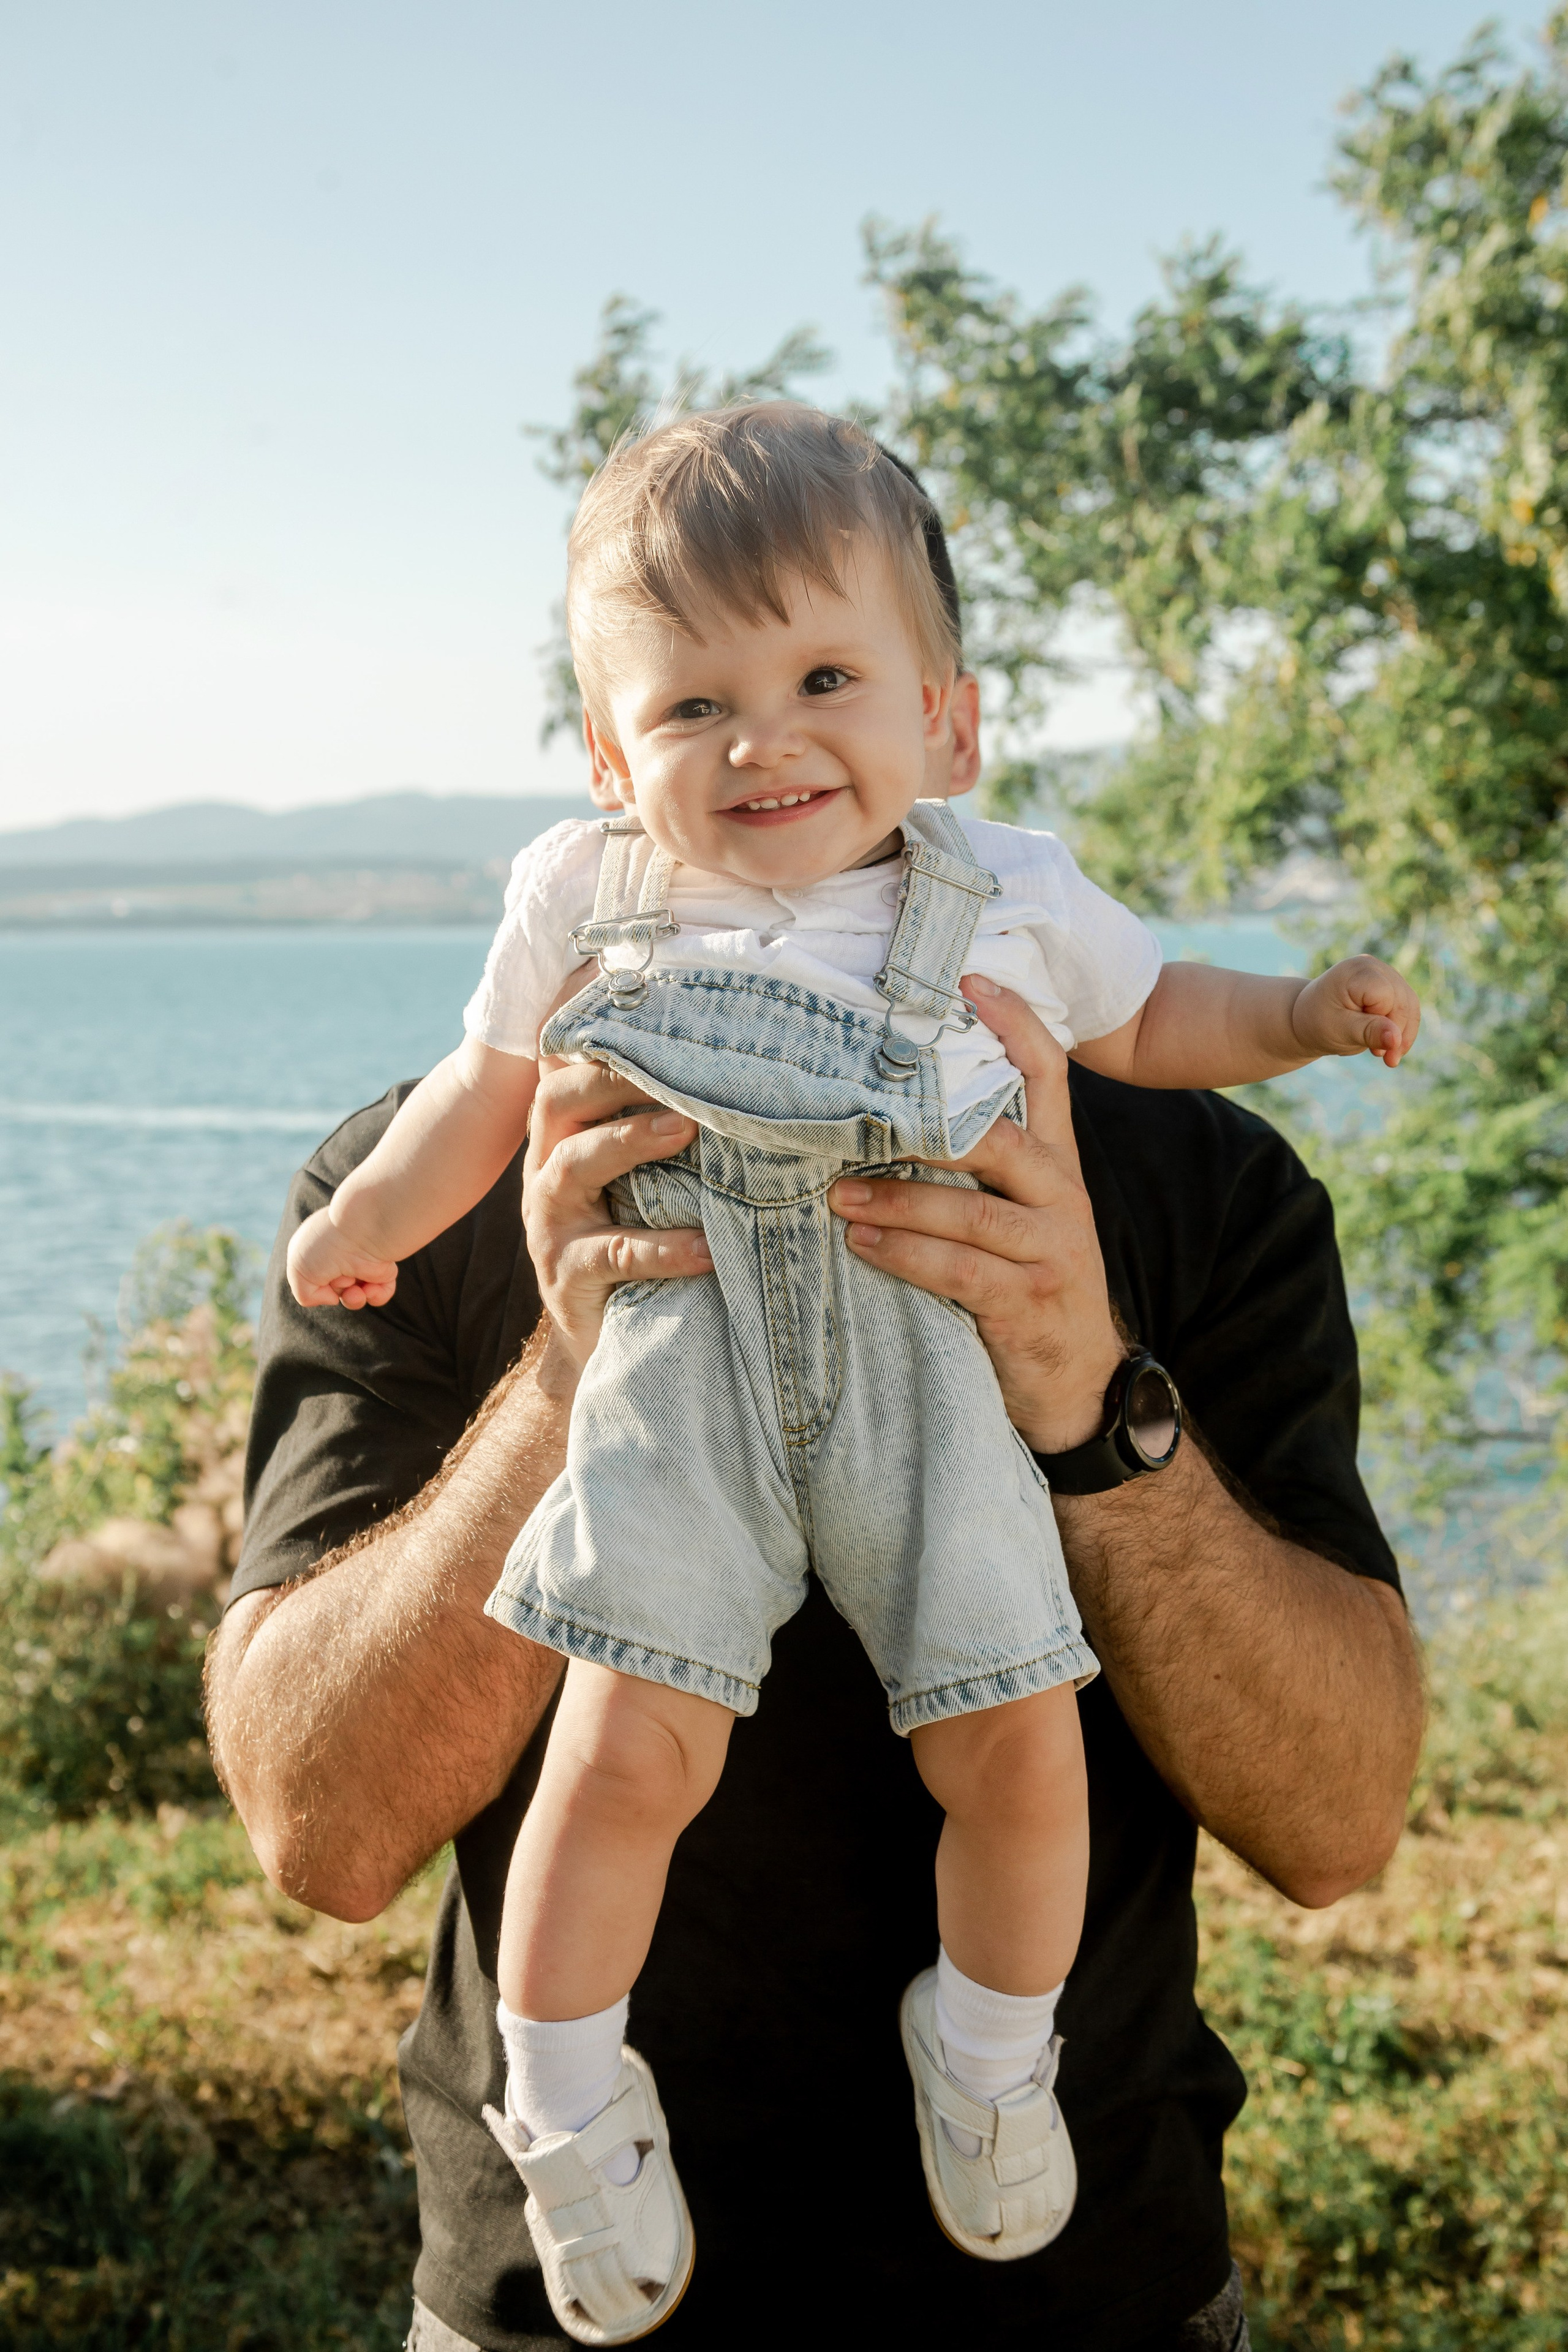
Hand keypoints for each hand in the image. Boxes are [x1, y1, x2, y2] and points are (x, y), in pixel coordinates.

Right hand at [286, 1205, 398, 1310]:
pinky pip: (378, 1295)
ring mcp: (361, 1264)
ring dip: (353, 1299)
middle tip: (338, 1275)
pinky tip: (370, 1288)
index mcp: (317, 1250)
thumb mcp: (298, 1271)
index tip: (315, 1269)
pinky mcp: (383, 1270)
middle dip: (334, 1290)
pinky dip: (374, 1296)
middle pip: (334, 1290)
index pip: (312, 1277)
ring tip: (354, 1289)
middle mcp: (340, 1257)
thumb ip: (306, 1294)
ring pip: (355, 1297)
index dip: (312, 1281)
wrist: (362, 1233)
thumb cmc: (326, 1247)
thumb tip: (333, 1299)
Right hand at [524, 1058, 712, 1375]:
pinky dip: (665, 1247)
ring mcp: (548, 1226)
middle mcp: (545, 1173)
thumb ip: (659, 1139)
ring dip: (630, 1141)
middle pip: (558, 1103)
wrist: (607, 1342)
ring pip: (573, 1165)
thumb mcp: (641, 1188)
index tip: (666, 1032)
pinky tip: (708, 1247)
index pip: (569, 1076)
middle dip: (613, 1079)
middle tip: (678, 1073)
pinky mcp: (565, 1276)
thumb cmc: (636, 1248)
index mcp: (562, 1142)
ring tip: (686, 1129)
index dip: (608, 1050)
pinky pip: (614, 1253)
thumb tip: (730, 1081)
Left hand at [828, 977, 1124, 1452]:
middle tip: (856, 1118)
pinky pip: (962, 1271)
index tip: (969, 979)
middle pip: (1003, 1139)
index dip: (1016, 1022)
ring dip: (898, 1200)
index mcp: (1056, 1163)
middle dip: (927, 1128)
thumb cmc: (1024, 1283)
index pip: (1049, 1074)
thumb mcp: (1012, 1215)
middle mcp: (1062, 1197)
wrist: (1078, 1382)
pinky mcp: (1030, 1302)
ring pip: (972, 1212)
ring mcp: (1052, 1251)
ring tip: (836, 1194)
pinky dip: (906, 1256)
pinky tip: (861, 1244)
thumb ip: (973, 1167)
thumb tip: (881, 1114)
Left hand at [1292, 956, 1419, 1067]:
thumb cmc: (1318, 1023)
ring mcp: (1383, 973)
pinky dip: (1400, 1028)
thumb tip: (1396, 1039)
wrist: (1306, 1017)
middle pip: (1404, 1002)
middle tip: (1386, 1060)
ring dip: (1403, 1034)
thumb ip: (1368, 1032)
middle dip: (1399, 1034)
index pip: (1389, 999)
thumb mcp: (1339, 1031)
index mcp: (1357, 972)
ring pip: (1410, 1005)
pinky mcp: (1388, 984)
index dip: (1387, 1025)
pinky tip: (1387, 1044)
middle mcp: (1373, 966)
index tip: (1373, 1050)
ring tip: (1386, 1056)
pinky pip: (1407, 1007)